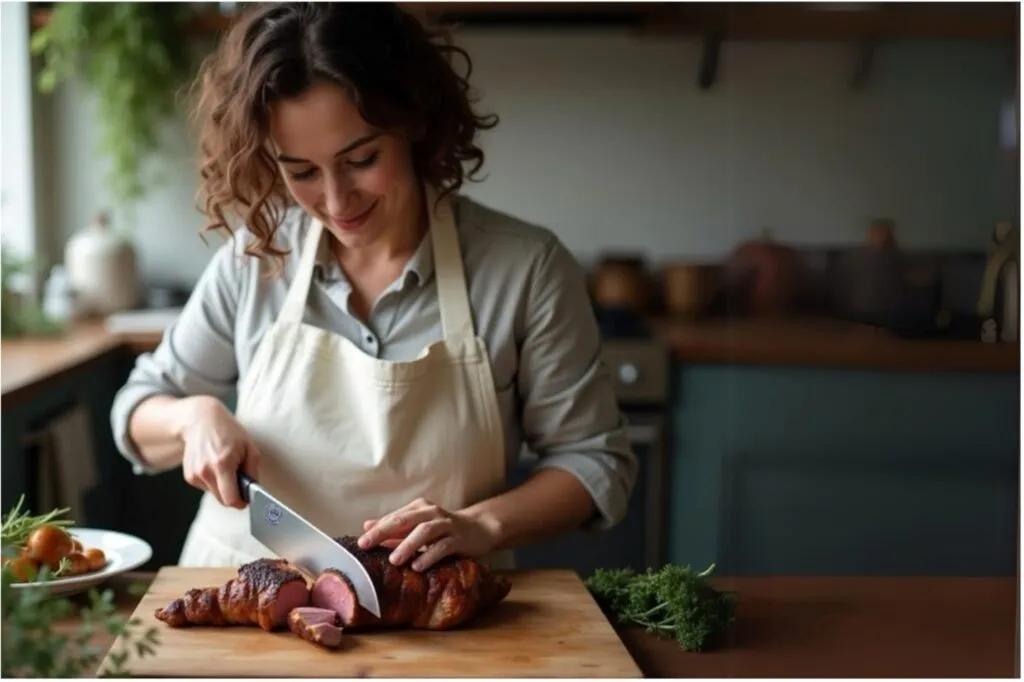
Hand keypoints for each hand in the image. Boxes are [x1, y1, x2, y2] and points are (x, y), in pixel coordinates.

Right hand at [180, 396, 261, 508]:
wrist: (200, 420)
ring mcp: (195, 474)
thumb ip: (253, 472)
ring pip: (214, 494)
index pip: (230, 499)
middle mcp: (205, 471)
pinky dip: (213, 481)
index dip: (241, 502)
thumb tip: (253, 491)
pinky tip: (214, 465)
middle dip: (233, 494)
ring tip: (225, 467)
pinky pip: (206, 487)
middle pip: (222, 500)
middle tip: (239, 479)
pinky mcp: (189, 476)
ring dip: (222, 487)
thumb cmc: (227, 431)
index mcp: (222, 464)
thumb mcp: (249, 447)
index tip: (246, 499)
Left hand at [357, 498, 502, 571]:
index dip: (376, 529)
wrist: (479, 529)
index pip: (394, 517)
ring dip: (408, 545)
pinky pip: (443, 546)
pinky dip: (429, 555)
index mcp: (419, 508)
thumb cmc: (443, 530)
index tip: (360, 543)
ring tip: (394, 560)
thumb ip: (395, 527)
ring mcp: (446, 524)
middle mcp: (431, 512)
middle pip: (405, 520)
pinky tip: (418, 566)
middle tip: (367, 545)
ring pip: (424, 531)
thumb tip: (366, 526)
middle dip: (384, 532)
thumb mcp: (418, 526)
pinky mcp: (459, 538)